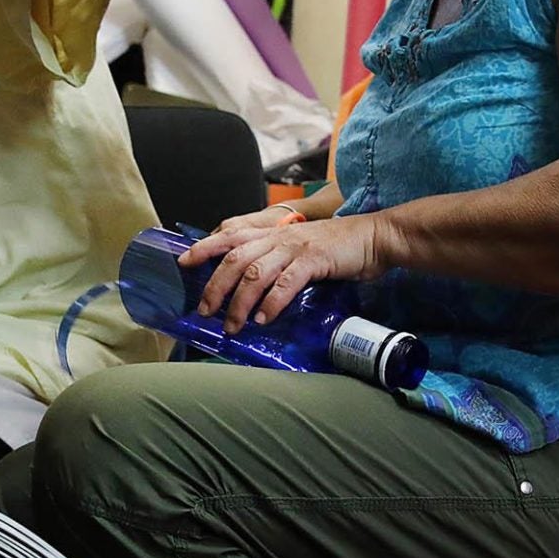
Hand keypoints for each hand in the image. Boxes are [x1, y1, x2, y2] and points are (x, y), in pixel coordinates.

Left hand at [185, 213, 389, 332]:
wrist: (374, 238)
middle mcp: (279, 236)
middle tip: (205, 311)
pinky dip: (271, 303)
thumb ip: (276, 260)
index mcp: (273, 232)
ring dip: (239, 302)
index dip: (204, 247)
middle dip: (215, 286)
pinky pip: (285, 282)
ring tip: (232, 325)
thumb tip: (252, 287)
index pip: (230, 236)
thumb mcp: (300, 247)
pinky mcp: (314, 259)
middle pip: (234, 258)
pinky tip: (263, 319)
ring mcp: (295, 246)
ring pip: (255, 273)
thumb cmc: (338, 247)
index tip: (183, 263)